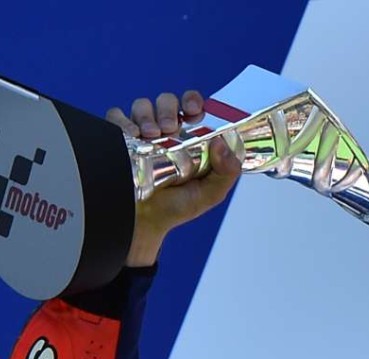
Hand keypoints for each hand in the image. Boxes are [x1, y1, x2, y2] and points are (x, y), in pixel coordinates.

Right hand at [106, 90, 241, 266]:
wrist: (144, 224)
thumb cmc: (177, 207)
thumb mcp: (210, 194)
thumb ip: (226, 172)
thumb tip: (223, 144)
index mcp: (189, 137)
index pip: (191, 106)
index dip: (192, 100)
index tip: (194, 109)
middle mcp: (165, 131)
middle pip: (165, 101)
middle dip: (168, 108)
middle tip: (169, 128)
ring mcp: (140, 133)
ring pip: (141, 105)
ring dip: (146, 114)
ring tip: (151, 136)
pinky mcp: (117, 138)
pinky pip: (116, 116)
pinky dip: (122, 121)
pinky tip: (131, 135)